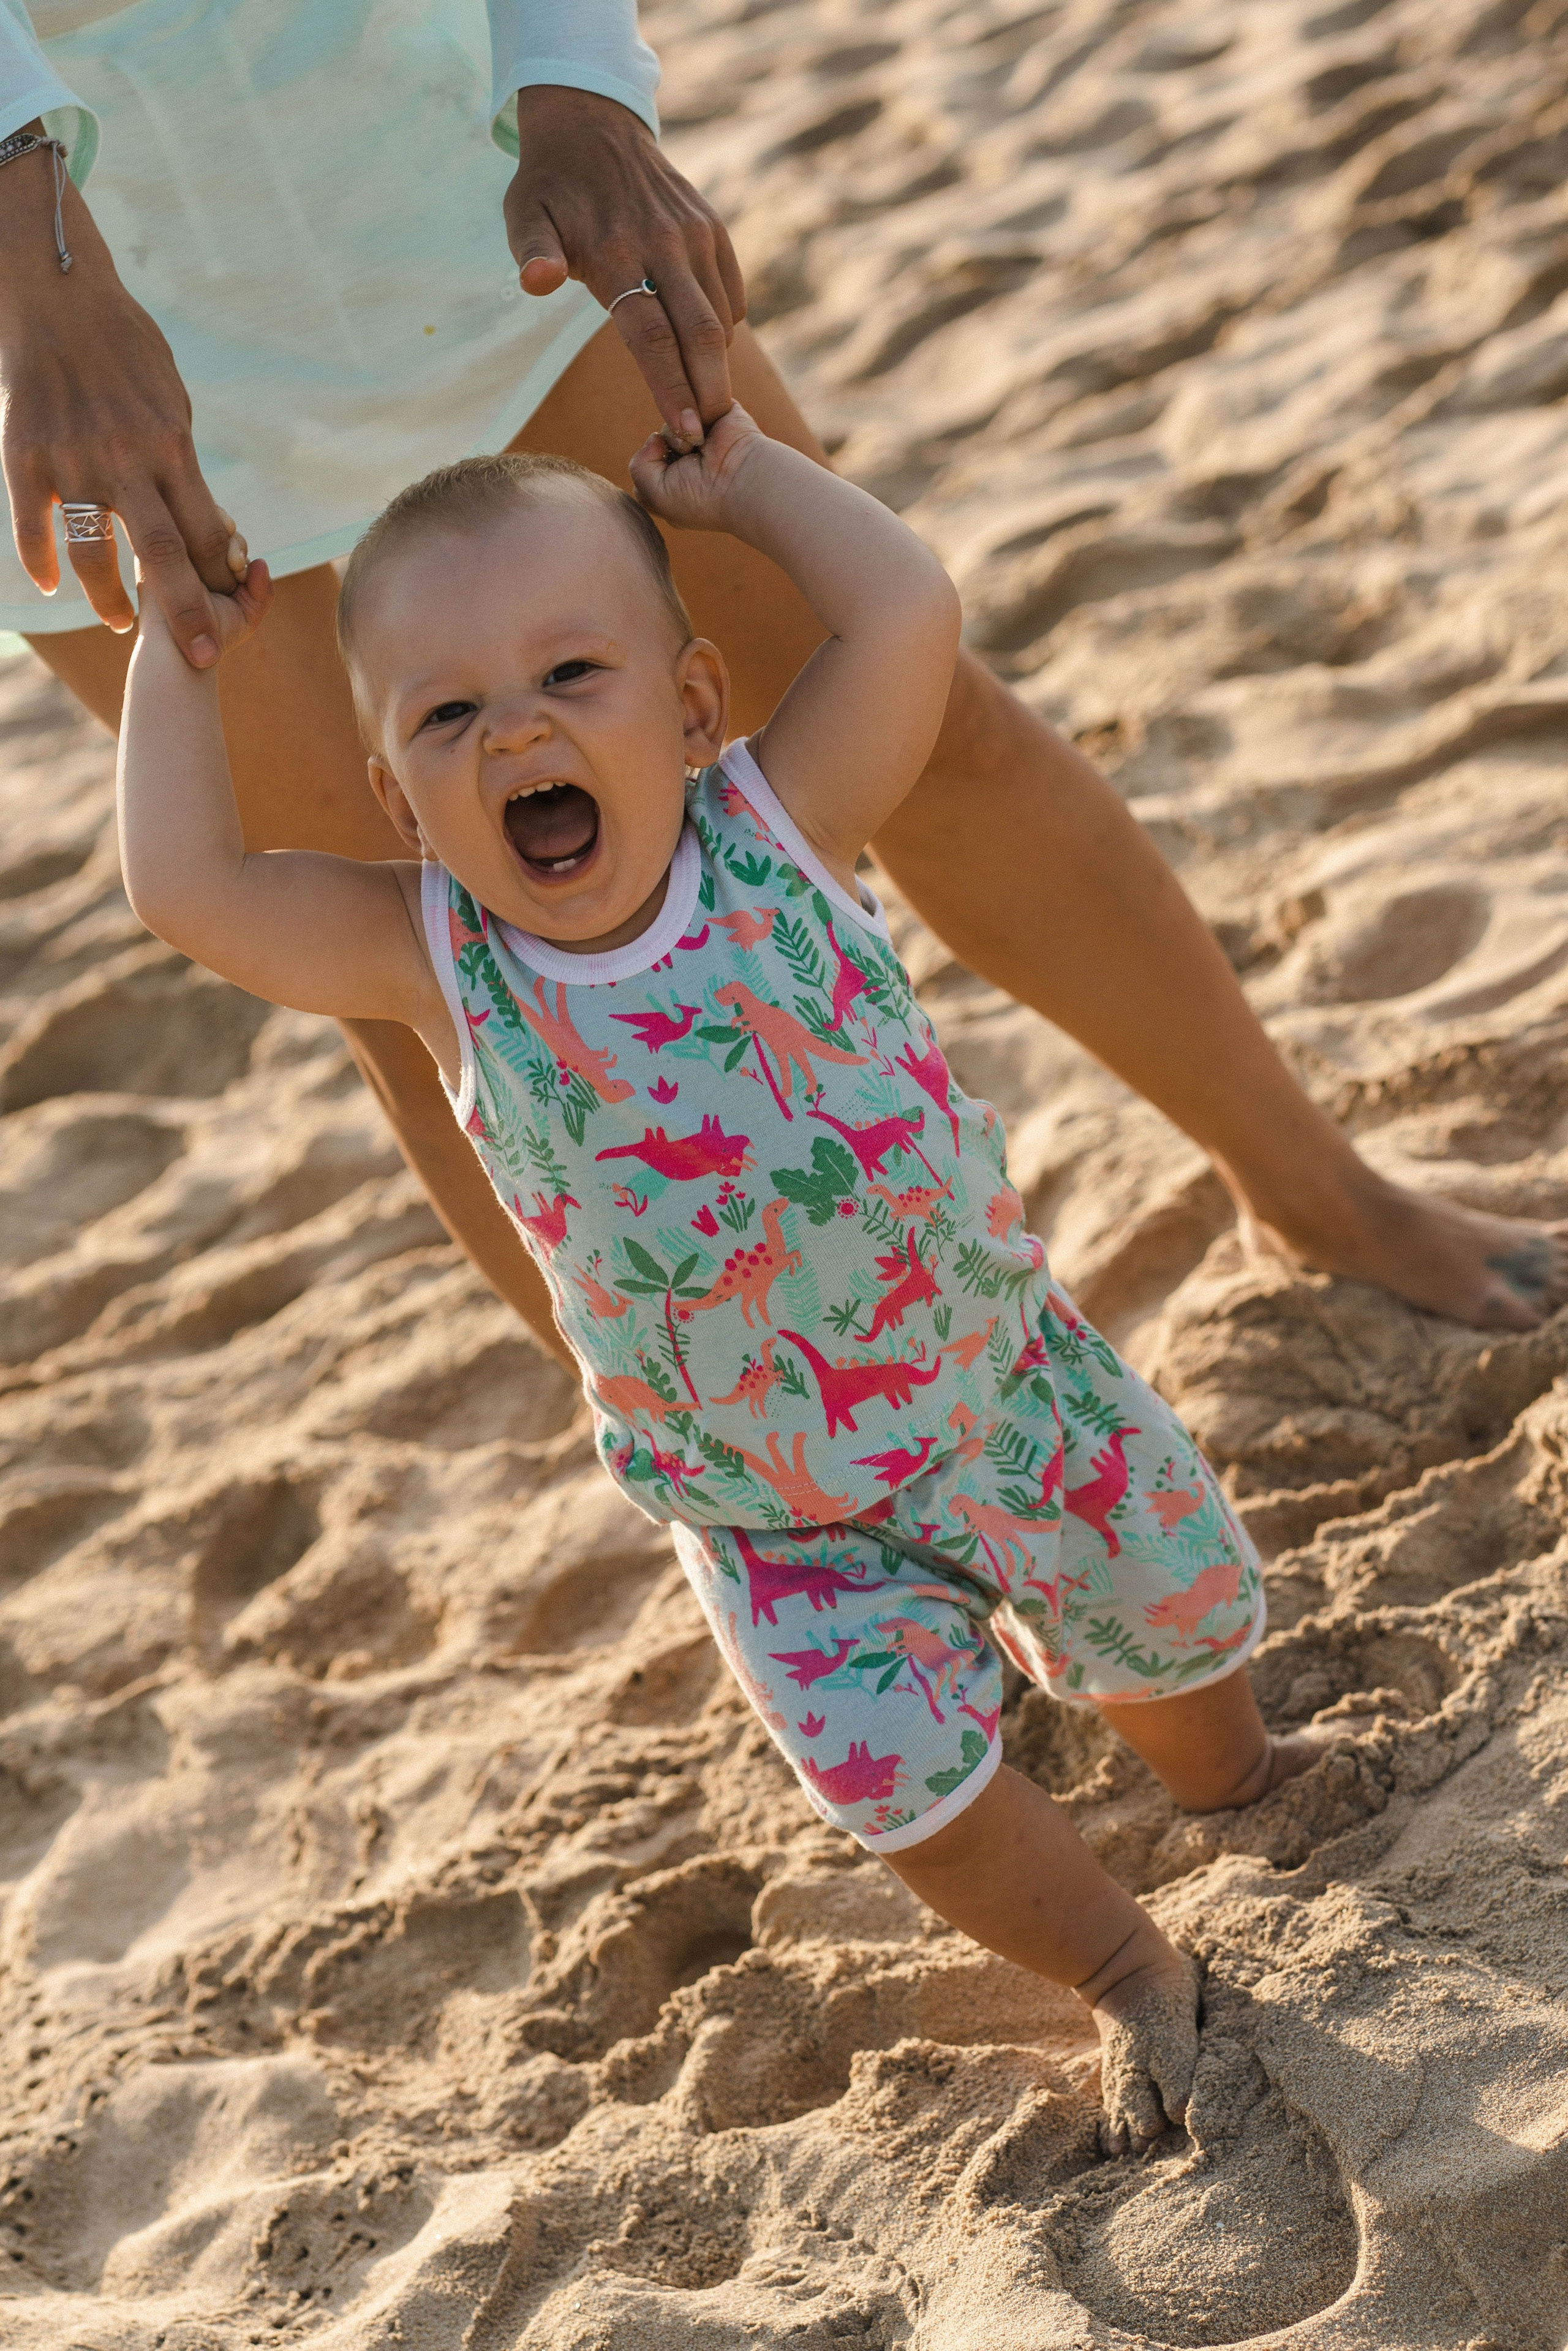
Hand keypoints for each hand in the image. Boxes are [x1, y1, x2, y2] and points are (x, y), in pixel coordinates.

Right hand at [0, 133, 246, 667]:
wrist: (56, 295)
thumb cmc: (126, 346)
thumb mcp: (170, 401)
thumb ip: (183, 464)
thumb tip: (212, 523)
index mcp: (169, 444)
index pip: (206, 529)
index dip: (223, 574)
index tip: (234, 601)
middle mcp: (123, 459)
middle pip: (162, 554)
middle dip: (187, 614)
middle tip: (203, 660)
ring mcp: (70, 461)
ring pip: (92, 555)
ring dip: (108, 599)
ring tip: (120, 623)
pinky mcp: (24, 457)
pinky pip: (32, 526)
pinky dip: (40, 561)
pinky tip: (50, 584)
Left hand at [504, 87, 745, 443]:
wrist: (592, 125)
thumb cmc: (550, 187)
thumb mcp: (524, 216)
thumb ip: (532, 255)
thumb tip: (536, 283)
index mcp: (616, 252)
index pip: (652, 337)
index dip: (671, 389)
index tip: (684, 433)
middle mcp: (664, 244)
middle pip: (699, 335)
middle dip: (707, 393)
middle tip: (707, 437)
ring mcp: (695, 235)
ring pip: (721, 320)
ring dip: (717, 368)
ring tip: (706, 403)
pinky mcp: (714, 229)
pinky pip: (731, 296)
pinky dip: (725, 331)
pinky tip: (705, 351)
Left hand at [630, 403, 764, 530]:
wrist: (741, 478)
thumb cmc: (701, 497)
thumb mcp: (654, 495)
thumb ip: (638, 466)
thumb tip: (655, 435)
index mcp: (675, 485)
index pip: (645, 465)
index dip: (651, 469)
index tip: (674, 486)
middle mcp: (688, 459)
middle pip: (656, 441)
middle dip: (665, 452)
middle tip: (689, 467)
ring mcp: (700, 435)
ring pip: (669, 421)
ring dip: (679, 437)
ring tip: (700, 450)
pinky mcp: (713, 412)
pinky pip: (688, 401)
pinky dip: (693, 416)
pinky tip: (708, 434)